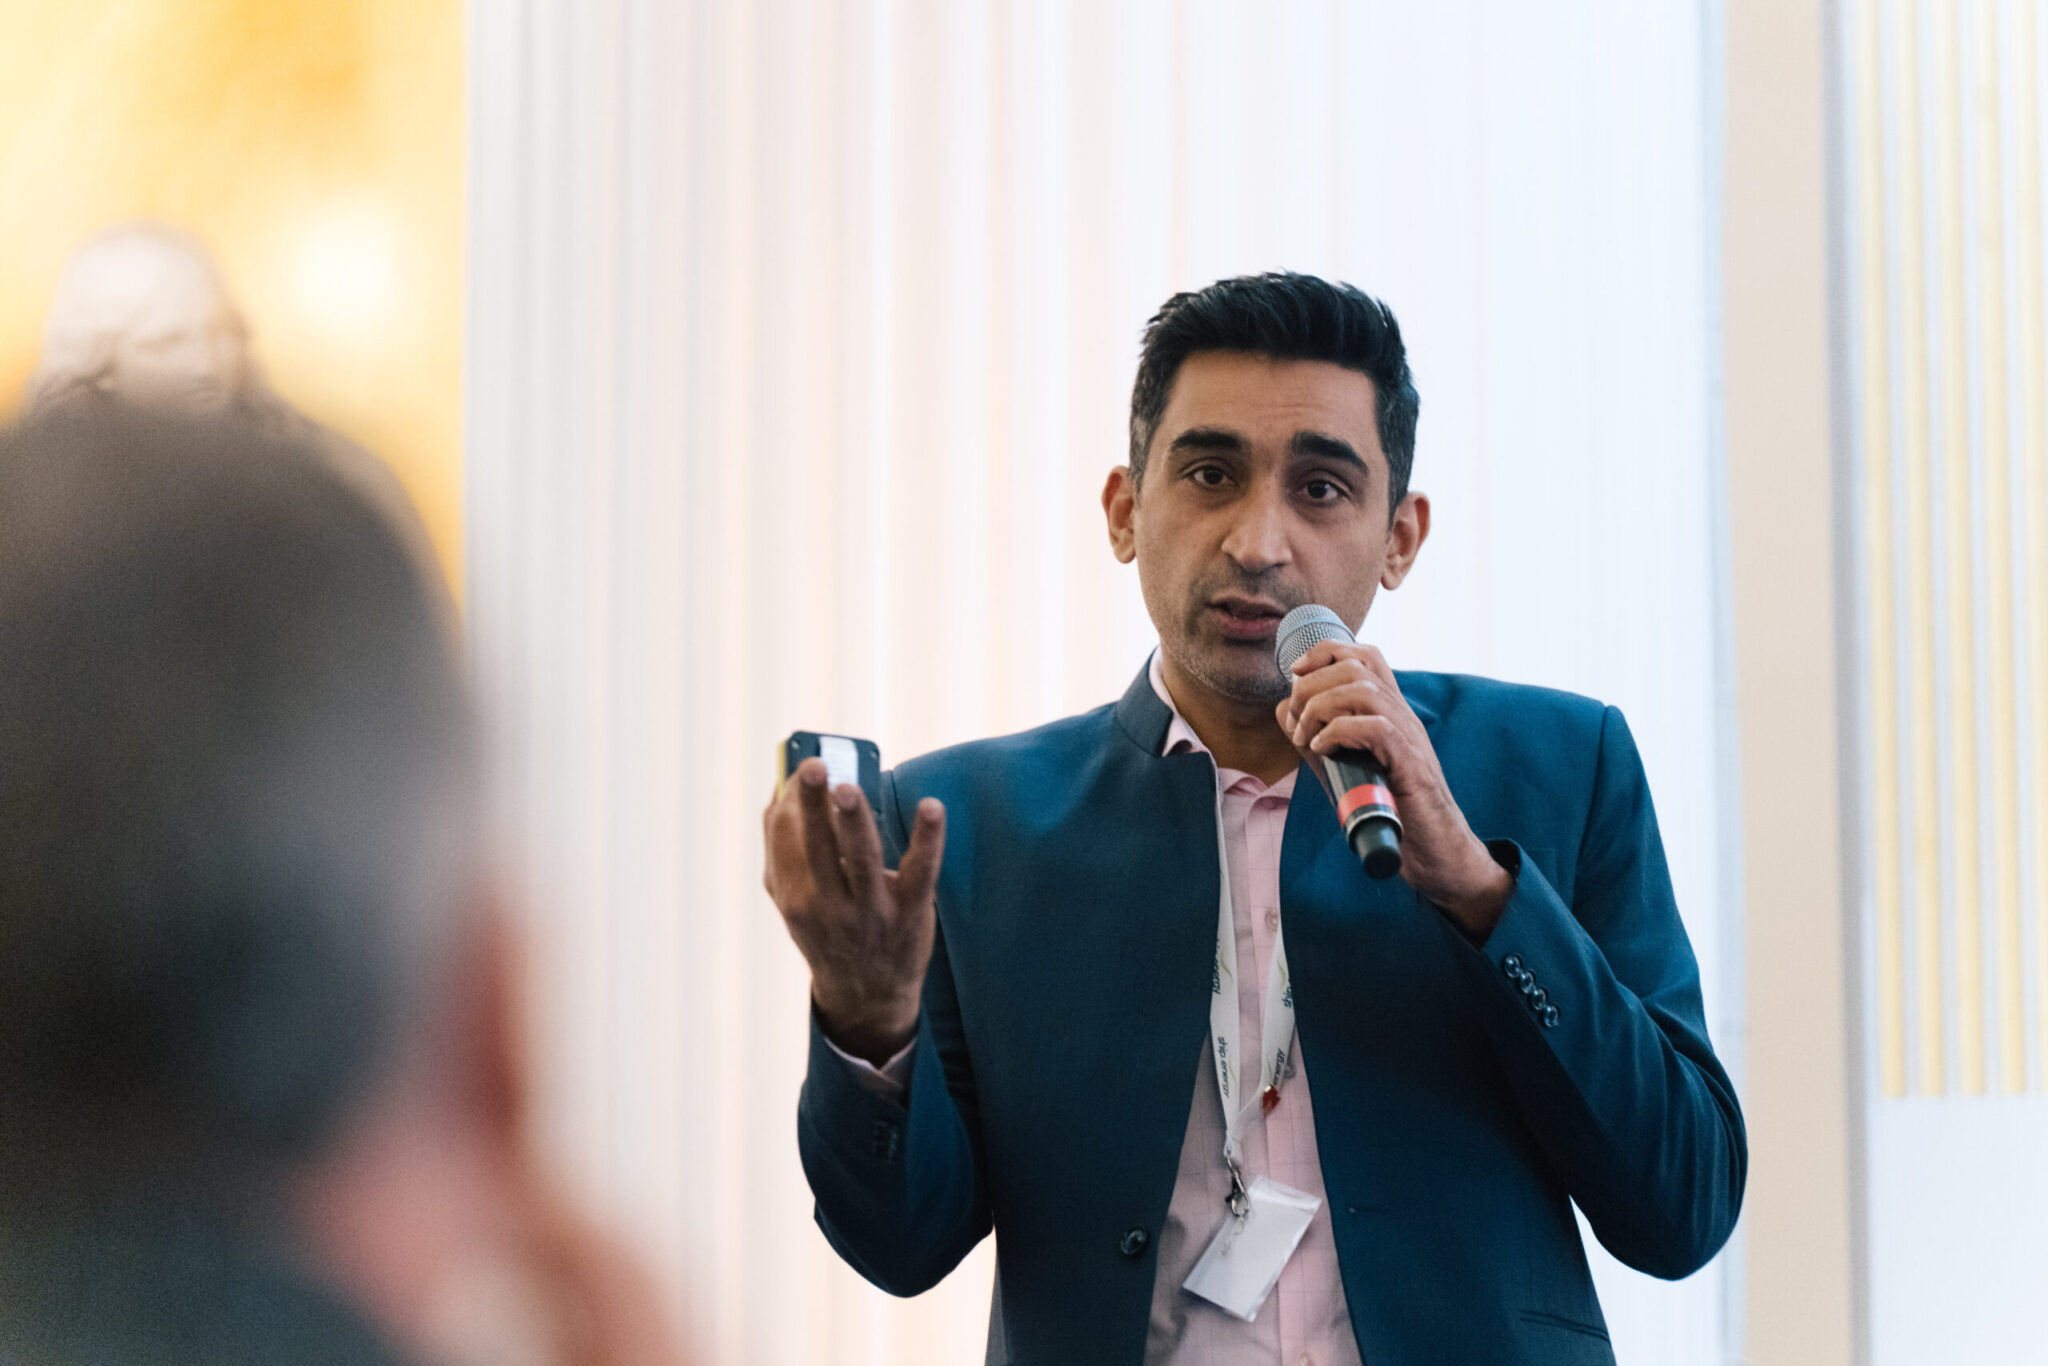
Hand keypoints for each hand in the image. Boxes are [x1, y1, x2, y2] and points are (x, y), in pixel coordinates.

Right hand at [763, 758, 945, 1063]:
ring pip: (861, 859)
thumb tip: (779, 789)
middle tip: (813, 766)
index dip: (793, 802)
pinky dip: (927, 838)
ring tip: (849, 788)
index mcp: (796, 897)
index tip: (803, 766)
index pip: (785, 842)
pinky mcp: (910, 911)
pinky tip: (932, 808)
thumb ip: (782, 850)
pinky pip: (920, 870)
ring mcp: (871, 911)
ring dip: (854, 822)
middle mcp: (828, 906)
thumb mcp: (795, 900)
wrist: (867, 995)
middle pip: (818, 847)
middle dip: (813, 806)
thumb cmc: (828, 931)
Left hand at [1276, 641, 1511, 936]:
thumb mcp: (1347, 768)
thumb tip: (1283, 712)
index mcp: (1390, 712)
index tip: (1296, 674)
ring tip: (1306, 738)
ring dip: (1320, 708)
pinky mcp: (1411, 765)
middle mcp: (1403, 716)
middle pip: (1355, 665)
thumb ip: (1319, 738)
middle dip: (1312, 685)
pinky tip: (1322, 751)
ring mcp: (1410, 738)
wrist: (1436, 853)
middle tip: (1297, 721)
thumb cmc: (1393, 813)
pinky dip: (1338, 733)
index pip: (1364, 655)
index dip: (1325, 652)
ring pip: (1362, 690)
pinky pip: (1375, 728)